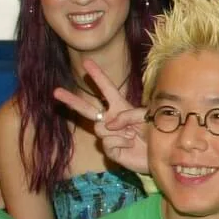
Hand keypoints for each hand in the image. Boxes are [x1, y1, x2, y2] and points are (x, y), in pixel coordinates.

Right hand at [54, 58, 147, 174]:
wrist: (163, 155)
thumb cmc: (157, 132)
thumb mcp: (147, 116)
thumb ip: (128, 114)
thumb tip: (108, 123)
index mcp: (120, 107)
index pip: (107, 89)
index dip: (97, 75)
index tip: (86, 62)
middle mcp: (111, 120)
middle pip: (87, 109)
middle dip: (71, 100)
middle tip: (55, 91)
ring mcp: (109, 135)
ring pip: (99, 127)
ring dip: (118, 130)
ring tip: (132, 135)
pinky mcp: (110, 150)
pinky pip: (107, 142)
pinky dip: (121, 142)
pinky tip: (130, 145)